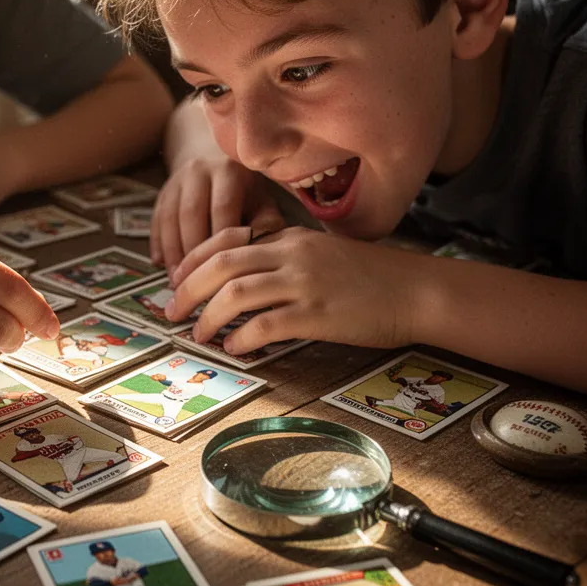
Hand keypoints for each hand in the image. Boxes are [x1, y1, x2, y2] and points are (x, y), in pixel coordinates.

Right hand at [150, 156, 283, 271]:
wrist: (213, 158)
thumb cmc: (245, 191)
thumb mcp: (261, 202)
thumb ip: (265, 226)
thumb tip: (261, 256)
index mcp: (229, 172)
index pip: (222, 209)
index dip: (220, 241)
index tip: (222, 272)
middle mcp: (199, 171)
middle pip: (191, 214)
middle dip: (192, 250)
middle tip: (195, 281)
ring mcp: (176, 180)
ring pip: (170, 218)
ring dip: (172, 250)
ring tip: (177, 280)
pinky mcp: (162, 192)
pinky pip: (156, 219)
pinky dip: (157, 243)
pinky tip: (160, 265)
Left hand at [165, 227, 427, 352]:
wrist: (416, 290)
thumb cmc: (369, 278)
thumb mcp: (320, 254)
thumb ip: (282, 259)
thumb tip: (240, 283)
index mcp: (289, 237)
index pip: (226, 239)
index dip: (192, 261)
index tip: (175, 281)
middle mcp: (291, 254)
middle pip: (221, 263)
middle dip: (188, 288)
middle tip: (171, 311)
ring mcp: (305, 283)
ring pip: (237, 292)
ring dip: (209, 315)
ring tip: (199, 334)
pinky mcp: (318, 314)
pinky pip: (267, 324)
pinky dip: (243, 337)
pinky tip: (235, 347)